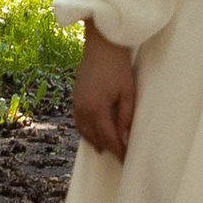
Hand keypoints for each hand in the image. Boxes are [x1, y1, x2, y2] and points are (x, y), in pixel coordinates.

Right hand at [72, 22, 137, 160]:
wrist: (101, 43)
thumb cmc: (118, 65)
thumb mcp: (127, 91)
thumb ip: (126, 116)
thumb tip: (125, 137)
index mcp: (97, 109)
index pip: (108, 138)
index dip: (118, 150)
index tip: (126, 160)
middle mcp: (83, 109)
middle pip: (95, 137)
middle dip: (108, 148)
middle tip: (119, 156)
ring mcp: (76, 103)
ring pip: (84, 131)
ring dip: (95, 141)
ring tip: (106, 149)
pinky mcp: (75, 96)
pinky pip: (78, 121)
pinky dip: (85, 131)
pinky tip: (93, 133)